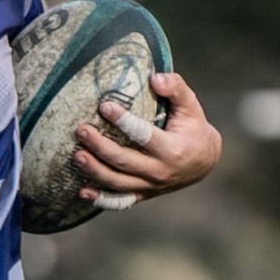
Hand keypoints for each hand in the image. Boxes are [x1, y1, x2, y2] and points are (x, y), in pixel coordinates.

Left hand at [72, 71, 220, 207]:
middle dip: (99, 146)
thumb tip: (155, 78)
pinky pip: (119, 202)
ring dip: (94, 171)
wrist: (204, 162)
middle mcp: (159, 171)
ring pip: (117, 182)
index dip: (123, 121)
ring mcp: (150, 186)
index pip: (143, 135)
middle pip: (123, 161)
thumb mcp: (191, 107)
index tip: (104, 107)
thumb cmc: (193, 129)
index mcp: (172, 149)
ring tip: (76, 155)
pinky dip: (100, 199)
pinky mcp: (142, 194)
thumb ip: (176, 89)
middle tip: (81, 130)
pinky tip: (81, 192)